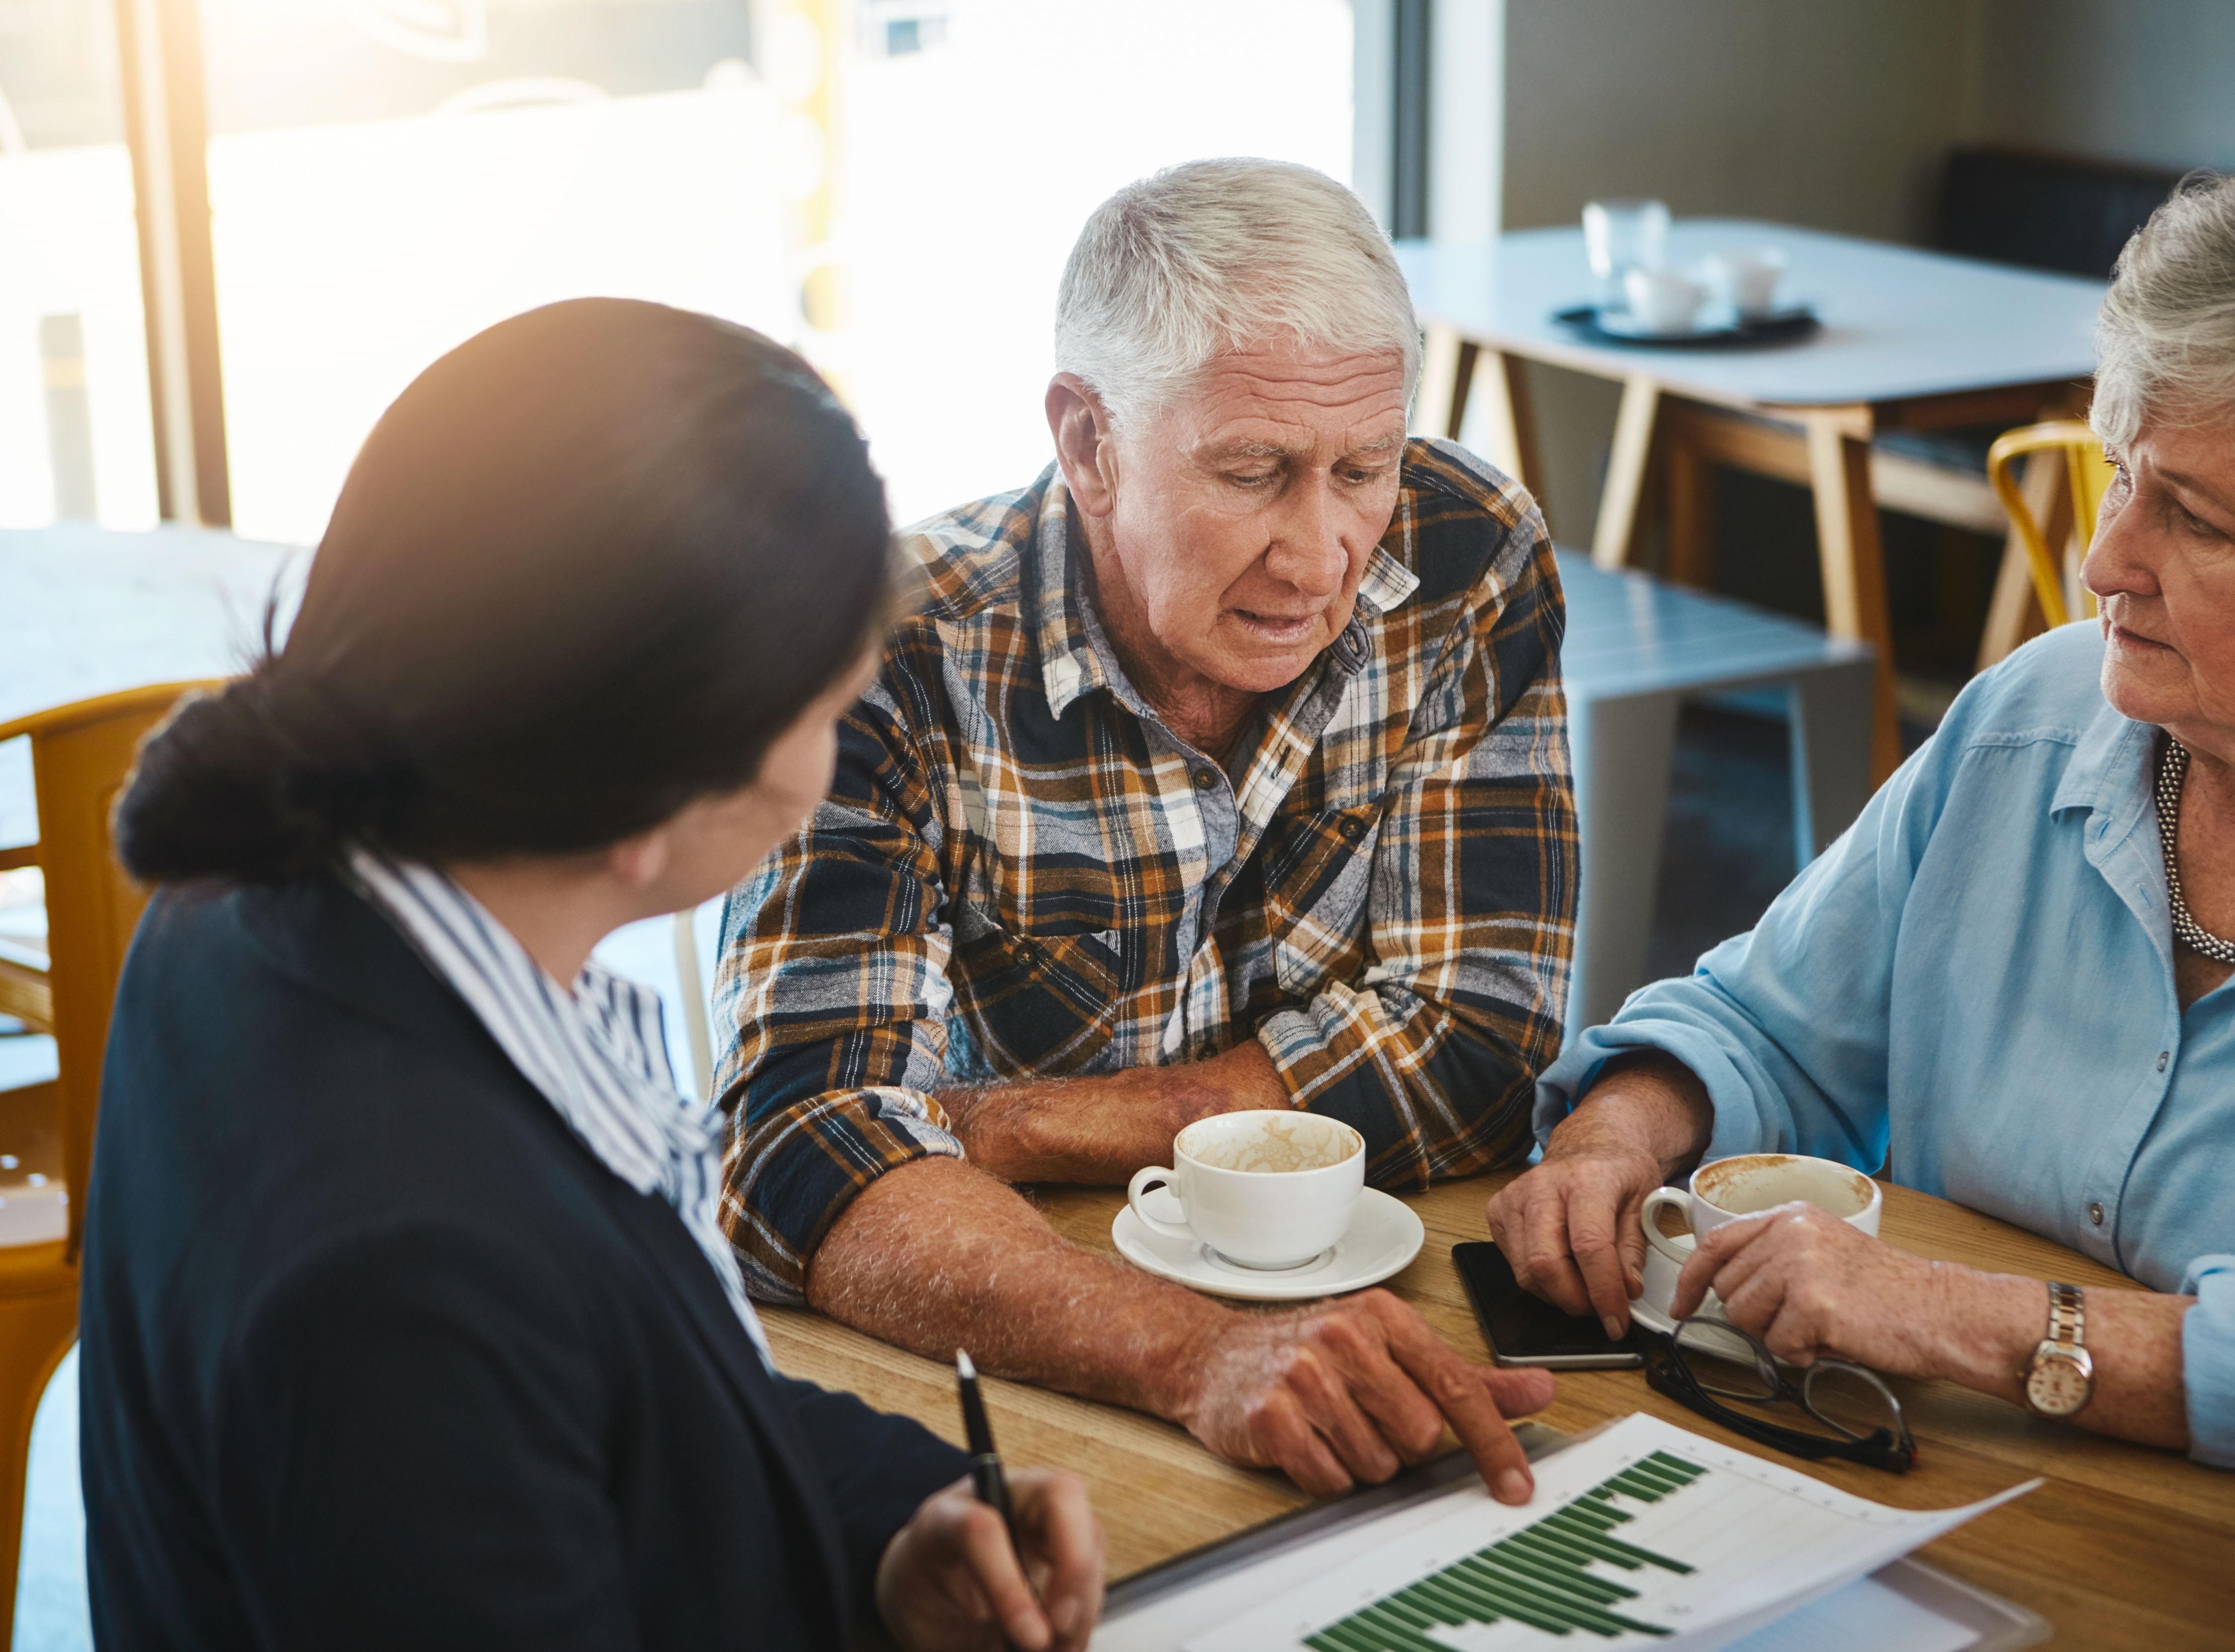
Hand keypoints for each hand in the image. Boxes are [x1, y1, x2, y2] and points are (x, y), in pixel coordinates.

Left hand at [875, 1469, 1103, 1651]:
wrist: (926, 1586)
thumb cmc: (925, 1599)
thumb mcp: (929, 1627)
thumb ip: (972, 1639)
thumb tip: (1033, 1645)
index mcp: (945, 1516)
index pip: (981, 1529)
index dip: (1008, 1585)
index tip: (1030, 1639)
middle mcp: (998, 1498)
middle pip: (1058, 1494)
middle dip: (1074, 1564)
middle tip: (1061, 1626)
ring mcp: (1035, 1513)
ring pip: (1087, 1534)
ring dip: (1084, 1600)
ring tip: (1059, 1649)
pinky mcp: (1060, 1540)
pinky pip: (1093, 1563)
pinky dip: (1087, 1608)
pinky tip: (1066, 1641)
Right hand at [1173, 1288, 1555, 1502]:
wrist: (1212, 1356)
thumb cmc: (1309, 1352)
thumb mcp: (1390, 1350)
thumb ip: (1468, 1379)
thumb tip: (1544, 1389)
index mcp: (1383, 1315)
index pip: (1456, 1387)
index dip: (1493, 1442)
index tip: (1517, 1486)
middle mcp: (1344, 1335)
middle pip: (1420, 1435)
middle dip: (1400, 1445)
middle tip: (1364, 1418)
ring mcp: (1303, 1373)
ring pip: (1377, 1463)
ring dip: (1360, 1461)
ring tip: (1329, 1426)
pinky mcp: (1270, 1414)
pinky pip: (1331, 1479)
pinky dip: (1325, 1475)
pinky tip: (1305, 1443)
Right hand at [1483, 1139, 1661, 1338]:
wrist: (1589, 1143)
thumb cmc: (1618, 1171)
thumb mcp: (1644, 1203)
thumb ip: (1633, 1249)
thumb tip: (1625, 1291)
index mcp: (1586, 1179)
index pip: (1588, 1246)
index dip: (1603, 1291)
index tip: (1617, 1321)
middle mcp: (1542, 1185)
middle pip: (1545, 1263)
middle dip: (1575, 1301)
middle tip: (1600, 1310)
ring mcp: (1514, 1197)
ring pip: (1525, 1271)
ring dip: (1558, 1296)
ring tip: (1585, 1290)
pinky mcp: (1497, 1210)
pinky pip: (1513, 1264)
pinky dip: (1540, 1281)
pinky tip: (1563, 1271)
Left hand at [1671, 1201, 1959, 1375]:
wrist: (1942, 1311)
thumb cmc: (1890, 1292)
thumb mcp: (1825, 1252)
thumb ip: (1775, 1257)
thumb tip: (1723, 1287)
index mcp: (1791, 1216)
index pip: (1716, 1243)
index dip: (1691, 1278)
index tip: (1681, 1303)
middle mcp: (1790, 1232)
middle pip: (1729, 1288)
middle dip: (1757, 1315)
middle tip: (1800, 1319)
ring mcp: (1799, 1265)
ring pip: (1746, 1318)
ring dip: (1780, 1335)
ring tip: (1822, 1326)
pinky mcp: (1813, 1302)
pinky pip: (1778, 1345)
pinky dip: (1804, 1353)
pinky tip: (1835, 1339)